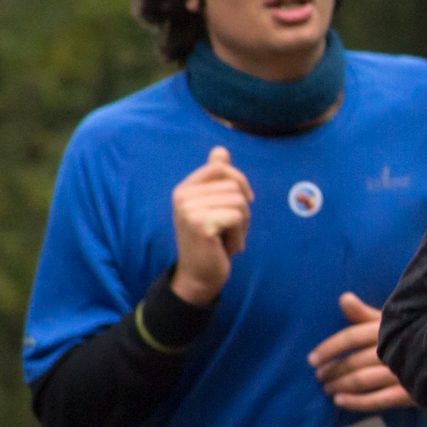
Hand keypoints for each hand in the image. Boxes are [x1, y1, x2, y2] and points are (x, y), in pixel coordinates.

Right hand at [170, 146, 252, 305]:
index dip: (239, 182)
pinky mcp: (200, 224)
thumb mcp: (215, 206)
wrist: (199, 275)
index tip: (244, 200)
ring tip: (228, 238)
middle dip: (243, 209)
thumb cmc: (212, 240)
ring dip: (243, 224)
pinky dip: (240, 235)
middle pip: (234, 186)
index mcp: (185, 188)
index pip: (220, 167)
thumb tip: (220, 150)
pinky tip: (228, 247)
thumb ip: (216, 178)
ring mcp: (189, 210)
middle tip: (231, 229)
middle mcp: (182, 196)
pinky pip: (238, 217)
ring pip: (239, 202)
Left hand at [308, 293, 415, 411]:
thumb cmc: (417, 334)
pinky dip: (356, 402)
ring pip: (362, 380)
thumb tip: (343, 298)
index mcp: (388, 328)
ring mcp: (401, 371)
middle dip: (332, 370)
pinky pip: (378, 400)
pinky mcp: (409, 391)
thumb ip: (365, 314)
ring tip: (328, 390)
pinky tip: (341, 402)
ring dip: (340, 386)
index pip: (352, 337)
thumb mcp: (394, 320)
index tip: (312, 359)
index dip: (329, 348)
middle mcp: (393, 348)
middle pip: (353, 361)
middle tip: (319, 377)